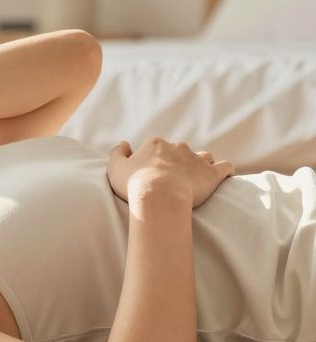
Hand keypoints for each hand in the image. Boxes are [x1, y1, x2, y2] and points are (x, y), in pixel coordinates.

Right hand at [106, 138, 233, 208]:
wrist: (159, 197)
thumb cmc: (135, 184)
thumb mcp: (115, 168)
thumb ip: (117, 152)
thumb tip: (124, 143)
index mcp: (156, 145)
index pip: (158, 148)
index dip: (155, 161)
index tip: (151, 175)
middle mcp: (178, 147)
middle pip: (181, 151)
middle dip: (178, 162)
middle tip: (172, 180)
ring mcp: (197, 159)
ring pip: (204, 157)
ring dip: (201, 164)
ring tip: (196, 178)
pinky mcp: (212, 174)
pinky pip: (225, 167)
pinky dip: (225, 170)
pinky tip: (223, 175)